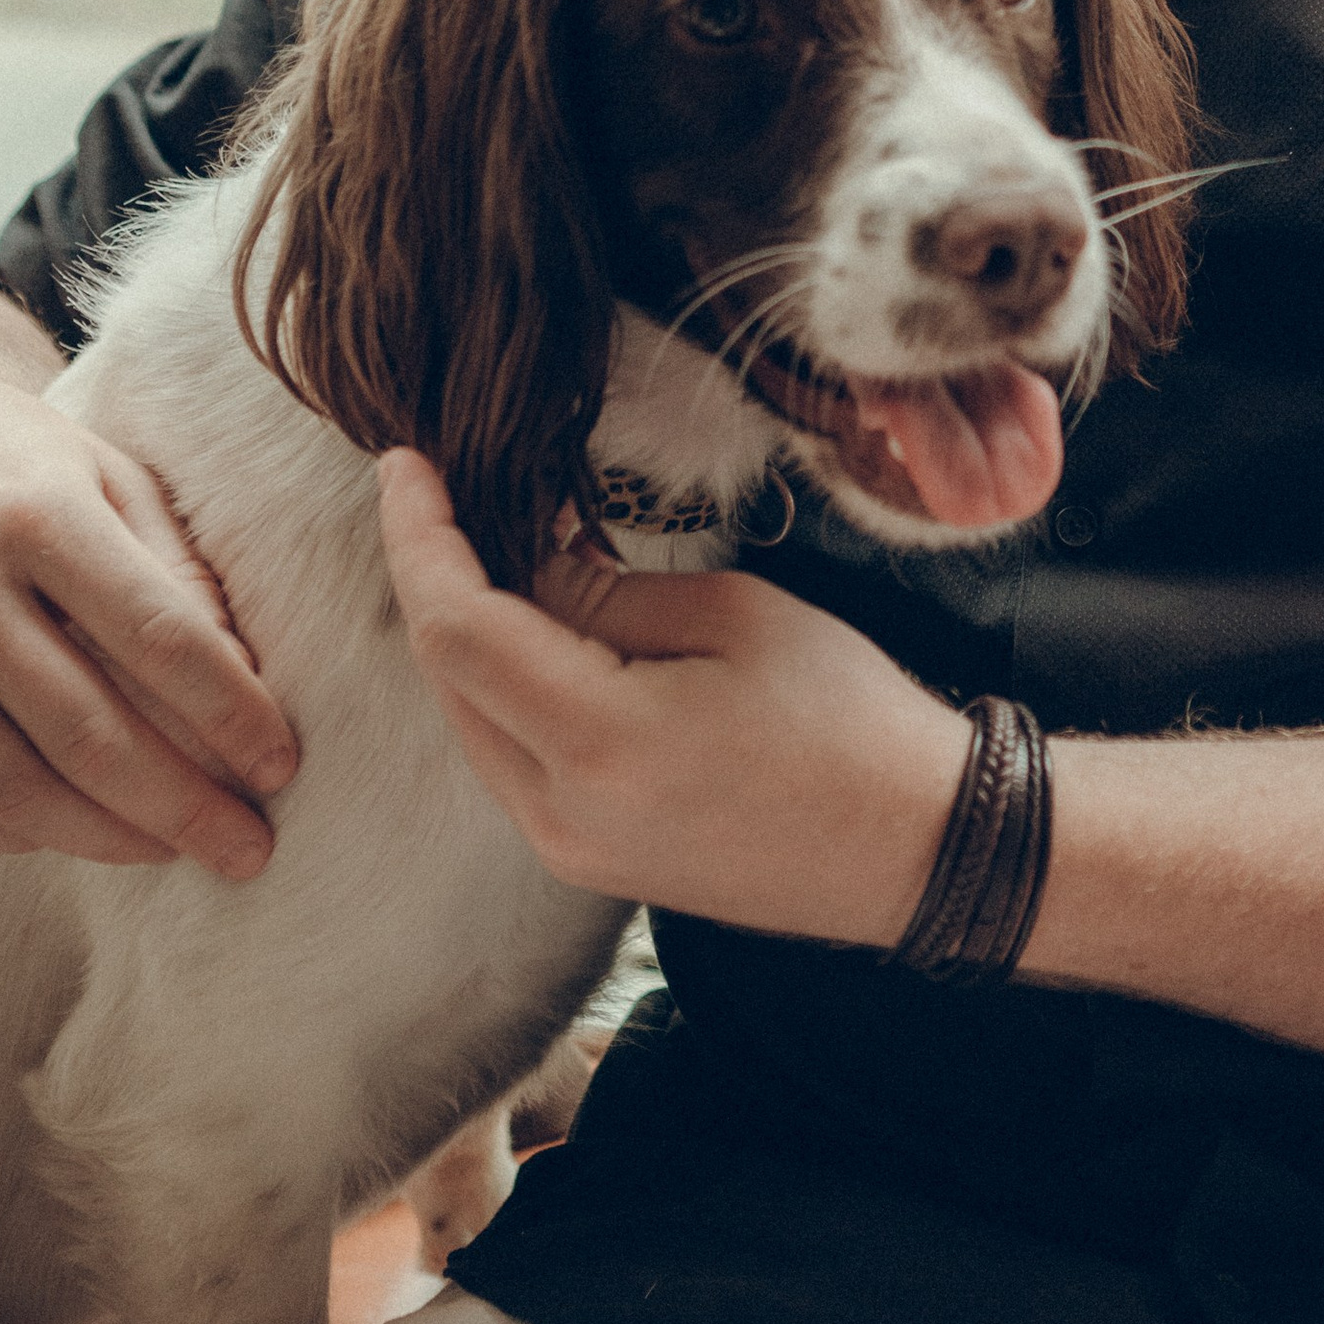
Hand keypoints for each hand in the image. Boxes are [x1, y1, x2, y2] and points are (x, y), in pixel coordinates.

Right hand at [0, 338, 296, 877]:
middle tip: (249, 851)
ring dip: (108, 840)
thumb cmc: (13, 458)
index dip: (232, 713)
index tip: (282, 766)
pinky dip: (17, 836)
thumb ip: (175, 569)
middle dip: (184, 807)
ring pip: (15, 788)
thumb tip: (244, 682)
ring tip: (173, 850)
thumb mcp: (105, 474)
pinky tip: (76, 834)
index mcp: (38, 514)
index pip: (159, 637)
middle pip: (89, 735)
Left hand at [378, 452, 965, 944]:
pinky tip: (537, 623)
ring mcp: (569, 849)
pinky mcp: (588, 859)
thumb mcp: (731, 617)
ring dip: (465, 630)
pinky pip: (510, 757)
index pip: (456, 626)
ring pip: (469, 718)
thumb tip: (520, 557)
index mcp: (600, 743)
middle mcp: (561, 814)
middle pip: (446, 676)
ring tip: (494, 543)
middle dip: (433, 575)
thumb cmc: (849, 722)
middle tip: (449, 488)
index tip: (406, 463)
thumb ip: (603, 589)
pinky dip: (505, 682)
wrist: (917, 849)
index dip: (419, 537)